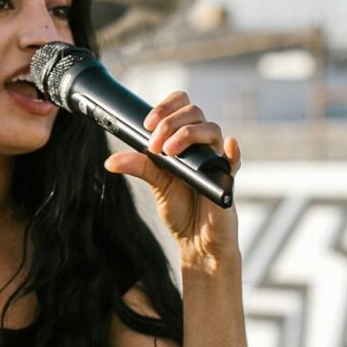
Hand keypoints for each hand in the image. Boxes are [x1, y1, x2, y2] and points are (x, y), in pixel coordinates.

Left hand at [104, 90, 241, 270]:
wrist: (195, 240)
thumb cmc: (180, 209)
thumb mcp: (156, 184)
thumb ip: (138, 167)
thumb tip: (111, 161)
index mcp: (184, 140)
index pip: (181, 106)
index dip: (165, 107)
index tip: (147, 124)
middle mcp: (202, 145)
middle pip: (195, 113)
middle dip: (170, 123)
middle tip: (154, 145)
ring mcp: (215, 159)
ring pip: (211, 129)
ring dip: (188, 134)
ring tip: (169, 152)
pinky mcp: (227, 178)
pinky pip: (235, 160)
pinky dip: (233, 151)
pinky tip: (229, 146)